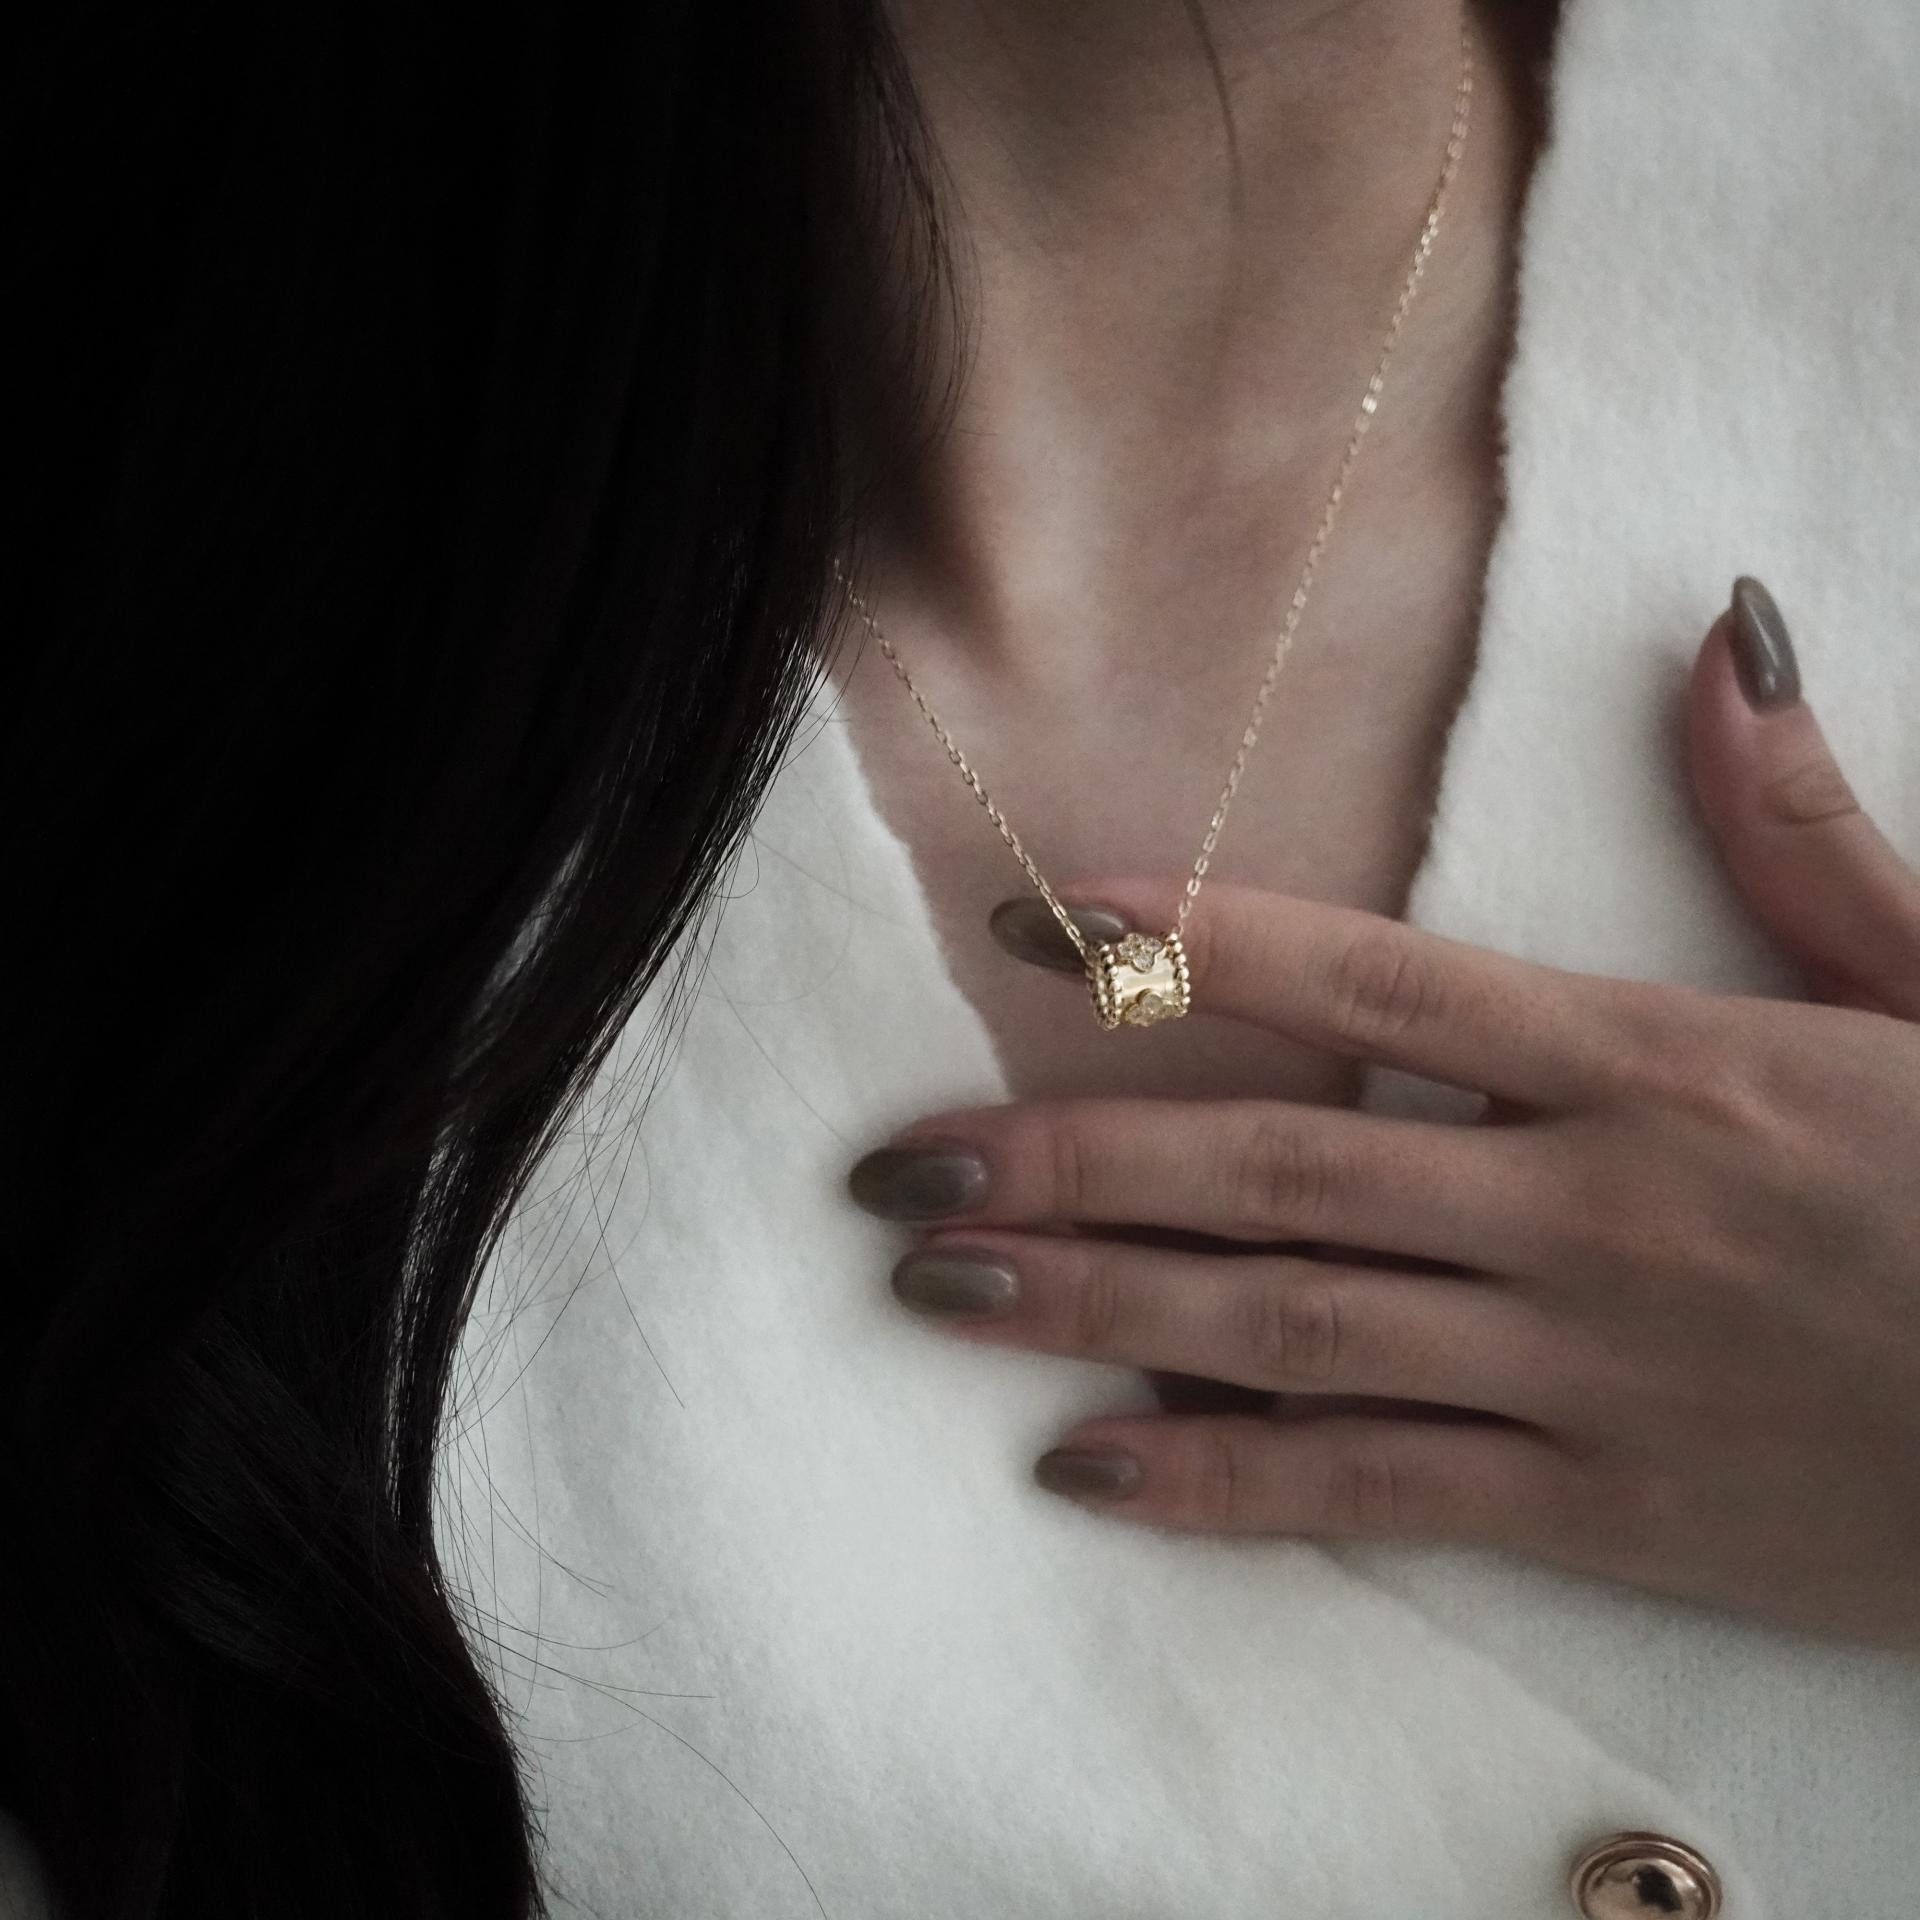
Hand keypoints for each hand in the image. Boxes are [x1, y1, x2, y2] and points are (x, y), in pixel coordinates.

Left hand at [847, 579, 1919, 1647]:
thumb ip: (1804, 828)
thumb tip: (1718, 636)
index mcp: (1660, 1061)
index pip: (1375, 975)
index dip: (1193, 941)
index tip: (1037, 919)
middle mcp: (1588, 1207)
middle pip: (1280, 1160)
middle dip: (1075, 1152)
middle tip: (903, 1164)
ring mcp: (1586, 1369)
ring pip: (1291, 1322)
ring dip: (1098, 1300)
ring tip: (939, 1285)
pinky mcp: (1610, 1511)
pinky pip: (1377, 1491)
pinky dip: (1223, 1482)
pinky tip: (1083, 1466)